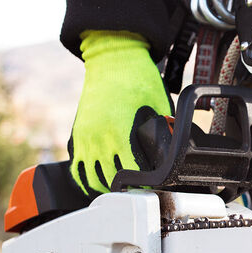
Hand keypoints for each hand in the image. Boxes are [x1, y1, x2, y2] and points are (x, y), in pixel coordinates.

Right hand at [70, 30, 171, 194]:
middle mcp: (98, 138)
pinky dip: (87, 180)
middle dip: (128, 190)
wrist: (112, 58)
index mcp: (120, 133)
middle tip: (142, 193)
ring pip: (92, 179)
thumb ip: (164, 130)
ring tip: (122, 192)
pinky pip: (77, 168)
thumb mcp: (159, 105)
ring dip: (107, 189)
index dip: (146, 184)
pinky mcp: (77, 135)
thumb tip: (175, 150)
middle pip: (111, 181)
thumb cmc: (138, 78)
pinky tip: (99, 184)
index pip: (133, 173)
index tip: (156, 188)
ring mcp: (85, 138)